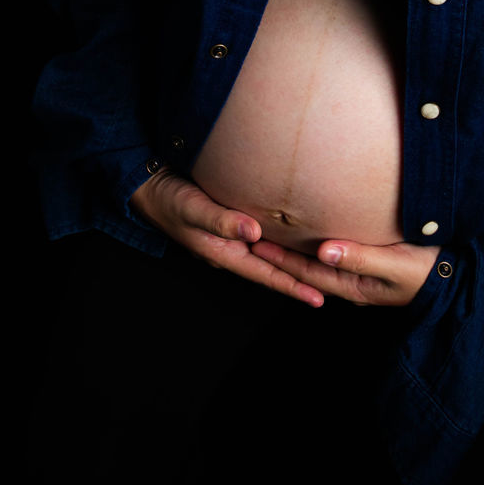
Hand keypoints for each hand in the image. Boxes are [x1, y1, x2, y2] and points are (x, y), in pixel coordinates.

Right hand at [130, 168, 324, 306]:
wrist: (151, 186)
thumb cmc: (170, 198)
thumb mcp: (193, 208)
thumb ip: (221, 220)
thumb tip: (254, 233)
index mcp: (224, 253)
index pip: (266, 274)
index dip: (293, 287)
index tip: (319, 298)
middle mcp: (232, 249)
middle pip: (273, 269)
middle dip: (301, 280)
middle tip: (332, 287)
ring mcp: (233, 238)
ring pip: (270, 255)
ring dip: (294, 263)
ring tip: (321, 269)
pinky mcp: (233, 222)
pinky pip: (264, 238)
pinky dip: (282, 243)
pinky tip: (295, 239)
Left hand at [251, 237, 440, 305]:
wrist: (454, 275)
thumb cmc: (427, 269)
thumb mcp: (397, 264)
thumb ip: (362, 257)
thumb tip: (324, 250)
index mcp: (354, 286)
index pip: (308, 272)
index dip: (281, 259)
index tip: (257, 243)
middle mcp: (350, 282)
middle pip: (306, 268)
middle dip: (278, 255)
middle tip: (249, 236)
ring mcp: (356, 273)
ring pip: (316, 261)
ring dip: (291, 249)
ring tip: (266, 233)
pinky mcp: (365, 260)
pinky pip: (331, 253)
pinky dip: (312, 244)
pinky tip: (303, 233)